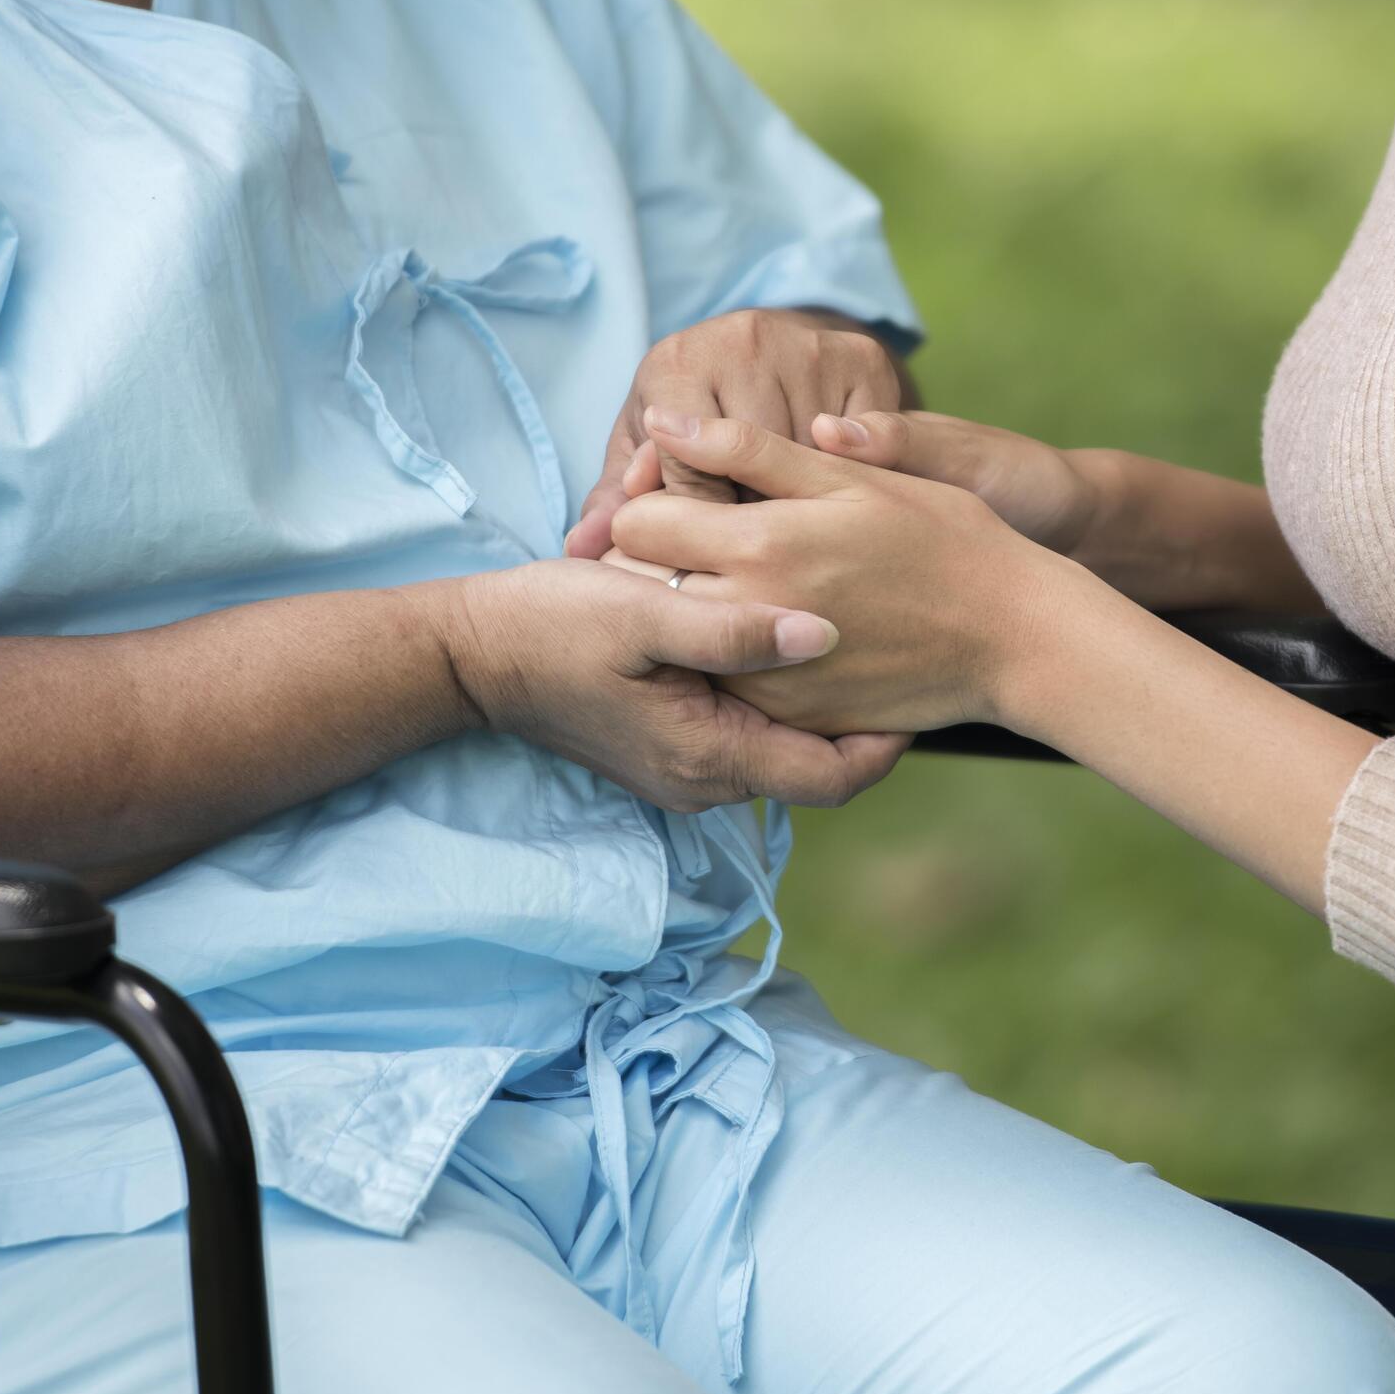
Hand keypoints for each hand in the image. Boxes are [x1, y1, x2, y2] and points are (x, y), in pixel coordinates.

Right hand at [427, 559, 907, 809]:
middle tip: (905, 649)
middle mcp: (706, 778)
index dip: (889, 740)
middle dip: (864, 712)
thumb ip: (733, 629)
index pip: (835, 777)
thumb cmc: (554, 626)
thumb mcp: (643, 615)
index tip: (919, 686)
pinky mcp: (675, 741)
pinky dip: (781, 692)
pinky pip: (752, 728)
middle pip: (820, 763)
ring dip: (822, 699)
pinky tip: (792, 637)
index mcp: (710, 755)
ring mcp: (689, 766)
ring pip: (787, 743)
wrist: (474, 653)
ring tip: (861, 636)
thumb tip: (826, 635)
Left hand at [565, 308, 903, 559]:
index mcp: (678, 362)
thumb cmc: (699, 414)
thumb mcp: (654, 447)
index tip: (708, 559)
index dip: (698, 524)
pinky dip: (847, 481)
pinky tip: (832, 504)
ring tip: (794, 542)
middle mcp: (742, 340)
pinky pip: (858, 446)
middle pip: (752, 465)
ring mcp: (806, 345)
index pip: (688, 468)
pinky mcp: (862, 356)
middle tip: (753, 561)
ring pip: (808, 460)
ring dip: (803, 508)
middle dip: (750, 519)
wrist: (777, 355)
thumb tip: (581, 546)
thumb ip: (618, 498)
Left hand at [606, 412, 1094, 737]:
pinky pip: (724, 684)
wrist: (1015, 637)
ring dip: (684, 614)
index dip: (648, 503)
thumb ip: (747, 447)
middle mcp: (748, 618)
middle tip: (695, 545)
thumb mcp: (851, 478)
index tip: (681, 499)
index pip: (633, 523)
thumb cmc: (944, 539)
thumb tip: (663, 420)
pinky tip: (769, 632)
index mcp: (758, 544)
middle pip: (641, 588)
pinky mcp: (789, 717)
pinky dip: (728, 658)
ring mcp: (766, 678)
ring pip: (676, 642)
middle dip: (652, 563)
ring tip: (736, 586)